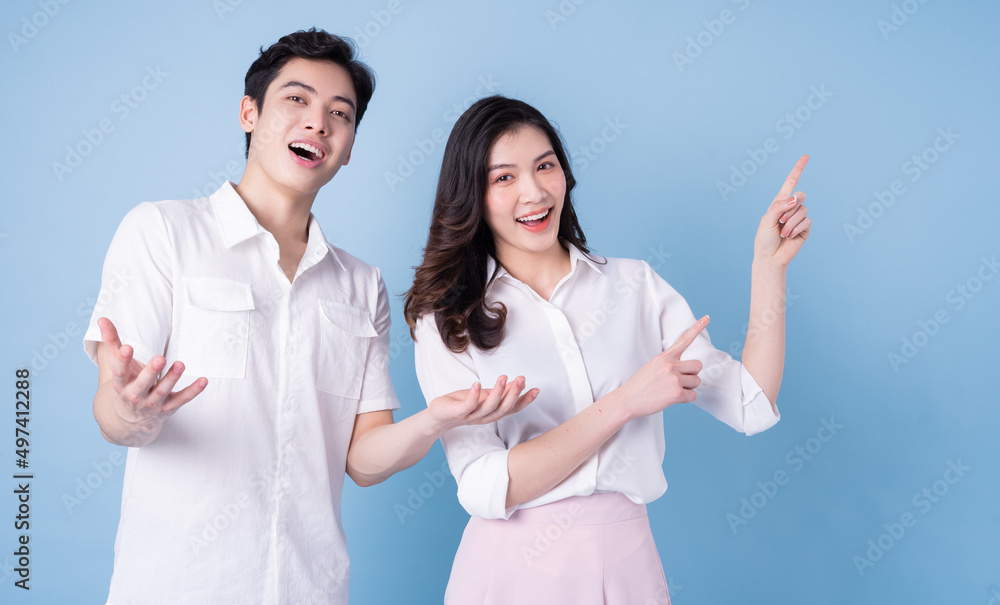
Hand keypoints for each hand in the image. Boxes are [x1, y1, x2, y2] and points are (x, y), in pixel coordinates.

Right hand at [97, 317, 206, 431]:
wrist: (130, 420)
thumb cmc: (126, 384)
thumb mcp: (117, 365)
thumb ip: (112, 342)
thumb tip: (102, 318)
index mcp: (121, 384)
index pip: (120, 372)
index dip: (123, 361)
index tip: (127, 347)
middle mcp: (136, 396)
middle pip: (143, 384)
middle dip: (151, 372)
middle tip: (160, 358)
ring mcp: (153, 404)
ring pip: (163, 391)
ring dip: (172, 378)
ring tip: (181, 364)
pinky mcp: (168, 408)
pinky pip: (182, 399)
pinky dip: (193, 391)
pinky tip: (204, 381)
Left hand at [428, 375, 538, 430]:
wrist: (439, 416)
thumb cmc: (463, 404)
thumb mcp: (484, 396)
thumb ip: (500, 392)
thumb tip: (519, 383)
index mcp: (493, 413)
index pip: (512, 408)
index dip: (525, 401)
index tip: (536, 390)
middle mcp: (485, 417)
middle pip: (503, 408)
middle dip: (514, 394)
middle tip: (522, 379)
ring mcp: (472, 415)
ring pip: (488, 407)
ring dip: (497, 392)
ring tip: (503, 377)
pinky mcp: (458, 412)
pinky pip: (468, 405)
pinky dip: (473, 395)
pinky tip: (477, 384)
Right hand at [617, 316, 707, 419]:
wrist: (627, 400)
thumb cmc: (640, 385)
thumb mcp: (653, 366)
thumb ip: (669, 362)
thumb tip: (687, 368)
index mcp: (664, 356)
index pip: (684, 339)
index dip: (697, 328)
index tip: (707, 318)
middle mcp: (670, 365)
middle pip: (698, 365)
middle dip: (692, 374)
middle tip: (679, 380)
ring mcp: (674, 379)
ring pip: (697, 381)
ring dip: (689, 387)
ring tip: (672, 389)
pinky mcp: (676, 394)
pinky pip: (693, 396)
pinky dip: (686, 398)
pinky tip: (673, 398)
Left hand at [754, 154, 811, 266]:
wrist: (770, 257)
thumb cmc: (764, 238)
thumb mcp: (767, 220)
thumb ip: (779, 206)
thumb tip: (795, 197)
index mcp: (779, 202)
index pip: (790, 182)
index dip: (798, 169)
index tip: (806, 156)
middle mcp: (791, 208)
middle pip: (800, 195)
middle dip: (791, 206)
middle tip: (780, 220)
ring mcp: (799, 218)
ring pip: (802, 210)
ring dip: (790, 222)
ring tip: (782, 232)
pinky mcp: (805, 228)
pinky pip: (806, 222)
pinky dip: (796, 229)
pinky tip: (789, 236)